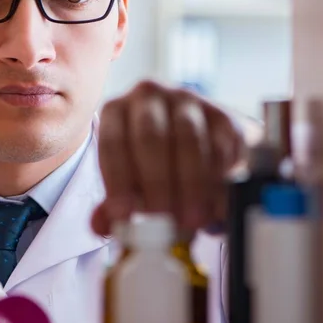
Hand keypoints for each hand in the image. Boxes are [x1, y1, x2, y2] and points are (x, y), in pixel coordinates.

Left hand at [92, 81, 244, 235]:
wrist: (197, 143)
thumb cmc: (151, 166)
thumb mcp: (127, 182)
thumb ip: (112, 206)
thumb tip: (100, 226)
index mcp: (116, 111)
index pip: (112, 143)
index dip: (117, 180)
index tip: (125, 215)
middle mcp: (149, 97)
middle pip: (150, 136)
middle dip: (157, 182)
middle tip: (163, 220)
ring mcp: (187, 101)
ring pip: (189, 139)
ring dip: (191, 184)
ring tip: (191, 220)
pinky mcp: (222, 115)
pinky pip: (221, 146)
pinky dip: (218, 180)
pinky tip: (214, 206)